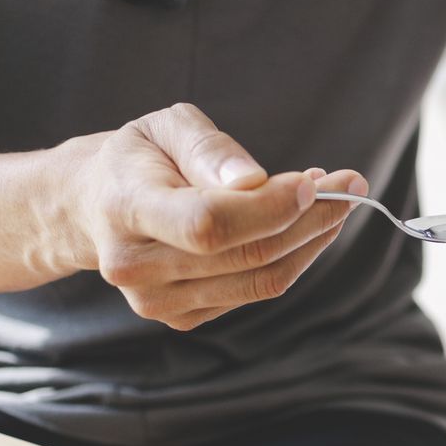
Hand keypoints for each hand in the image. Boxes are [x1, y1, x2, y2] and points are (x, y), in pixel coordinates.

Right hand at [73, 103, 366, 329]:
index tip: (317, 180)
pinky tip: (298, 223)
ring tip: (332, 197)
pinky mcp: (182, 317)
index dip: (270, 208)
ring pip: (262, 280)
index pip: (208, 224)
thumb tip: (255, 181)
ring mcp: (157, 301)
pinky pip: (257, 291)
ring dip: (311, 239)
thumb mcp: (167, 127)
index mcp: (126, 208)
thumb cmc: (141, 157)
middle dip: (312, 218)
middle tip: (350, 183)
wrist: (94, 206)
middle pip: (246, 255)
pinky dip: (292, 257)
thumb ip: (208, 149)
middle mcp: (135, 265)